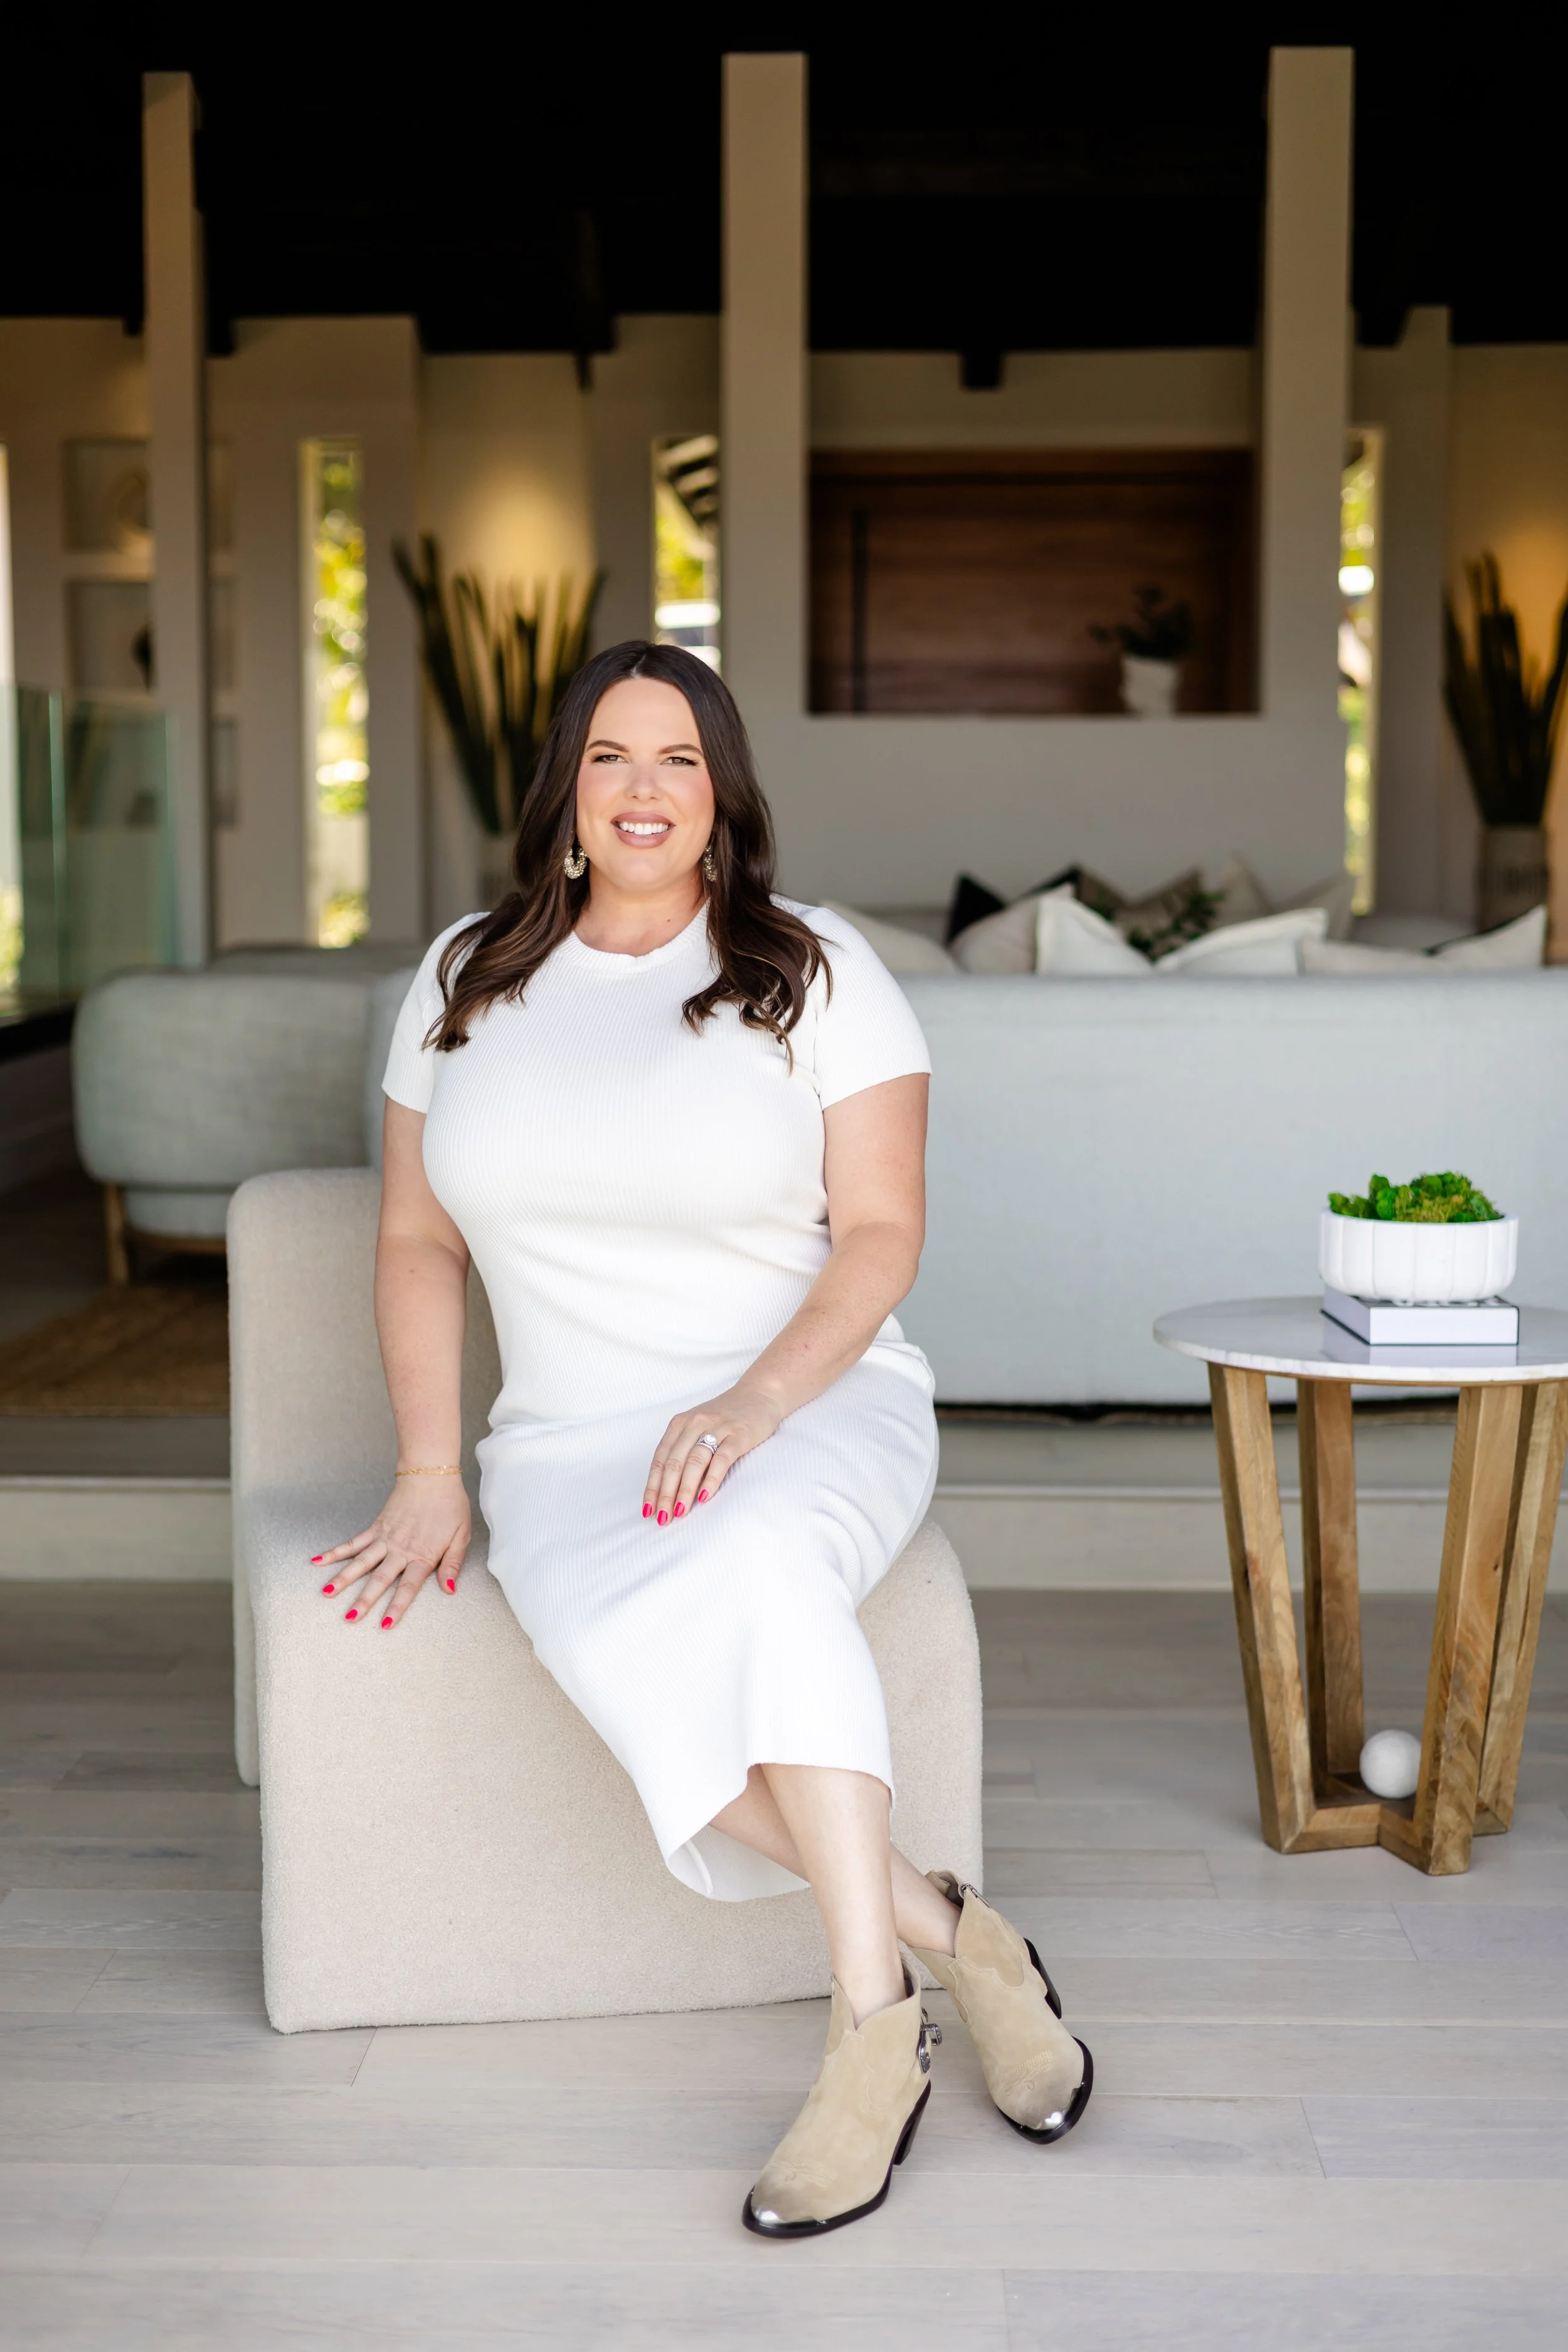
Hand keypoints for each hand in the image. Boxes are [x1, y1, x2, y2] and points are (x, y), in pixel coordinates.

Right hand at [312, 1476, 470, 1627]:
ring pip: (361, 1562)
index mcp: (422, 1555)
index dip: (397, 1607)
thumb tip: (449, 1589)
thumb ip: (452, 1563)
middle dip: (364, 1600)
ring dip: (343, 1578)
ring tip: (327, 1593)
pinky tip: (318, 1561)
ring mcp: (384, 1538)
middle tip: (349, 1617)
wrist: (431, 1474)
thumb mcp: (461, 1535)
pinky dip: (335, 1552)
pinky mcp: (375, 1527)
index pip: (408, 1587)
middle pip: (379, 1579)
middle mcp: (400, 1550)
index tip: (385, 1625)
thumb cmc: (450, 1505)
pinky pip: (353, 1543)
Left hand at [643, 1384, 783, 1524]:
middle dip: (666, 1493)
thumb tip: (669, 1488)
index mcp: (680, 1424)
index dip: (652, 1486)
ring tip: (680, 1512)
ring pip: (694, 1462)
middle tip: (663, 1518)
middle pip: (674, 1463)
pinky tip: (704, 1497)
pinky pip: (722, 1459)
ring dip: (684, 1490)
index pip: (660, 1459)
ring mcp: (717, 1428)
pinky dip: (711, 1479)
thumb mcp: (698, 1426)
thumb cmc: (726, 1416)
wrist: (760, 1393)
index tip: (648, 1509)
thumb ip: (684, 1449)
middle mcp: (695, 1424)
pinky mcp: (739, 1435)